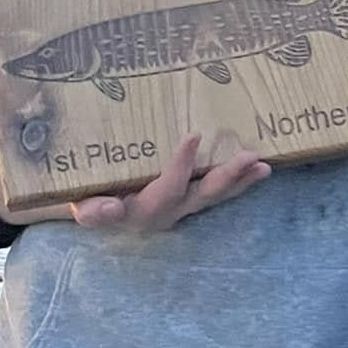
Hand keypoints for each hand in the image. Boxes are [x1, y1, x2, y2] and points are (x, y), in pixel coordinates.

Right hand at [0, 134, 269, 234]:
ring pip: (216, 195)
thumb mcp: (81, 204)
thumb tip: (111, 208)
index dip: (181, 165)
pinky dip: (239, 182)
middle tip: (250, 157)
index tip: (194, 135)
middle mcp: (170, 211)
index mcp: (144, 210)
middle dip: (227, 177)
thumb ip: (93, 211)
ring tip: (265, 166)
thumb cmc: (87, 198)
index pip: (166, 188)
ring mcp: (183, 207)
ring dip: (241, 181)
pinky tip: (261, 168)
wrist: (95, 210)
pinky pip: (219, 193)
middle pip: (203, 195)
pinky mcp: (191, 200)